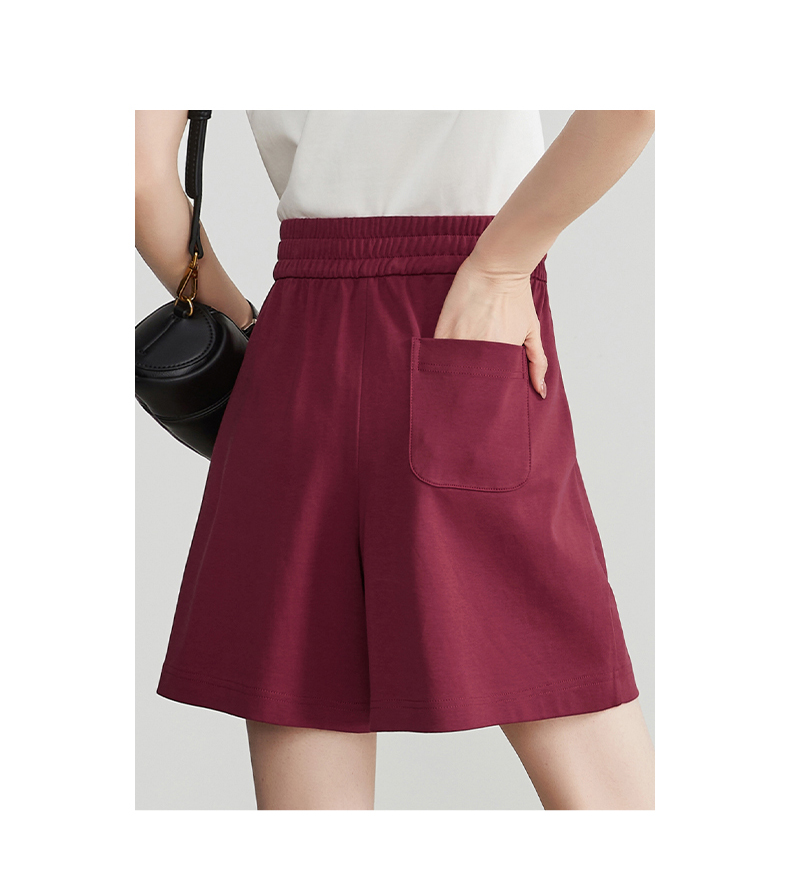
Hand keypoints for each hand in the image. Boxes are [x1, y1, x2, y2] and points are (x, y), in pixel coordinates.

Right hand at [432, 256, 547, 397]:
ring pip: (451, 367)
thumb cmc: (516, 298)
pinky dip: (440, 357)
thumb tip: (540, 391)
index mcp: (500, 354)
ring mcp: (459, 338)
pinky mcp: (444, 326)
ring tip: (455, 376)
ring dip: (453, 373)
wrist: (498, 268)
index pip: (490, 385)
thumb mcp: (532, 331)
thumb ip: (537, 362)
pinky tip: (442, 360)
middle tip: (467, 391)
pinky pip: (437, 351)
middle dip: (468, 387)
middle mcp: (478, 349)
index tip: (483, 397)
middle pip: (468, 380)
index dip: (486, 393)